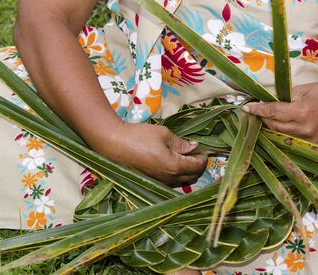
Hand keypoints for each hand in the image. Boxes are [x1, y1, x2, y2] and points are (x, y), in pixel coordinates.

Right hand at [90, 122, 207, 184]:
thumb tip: (194, 147)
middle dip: (198, 165)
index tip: (204, 148)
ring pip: (183, 181)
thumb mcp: (164, 134)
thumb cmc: (139, 136)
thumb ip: (181, 143)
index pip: (198, 166)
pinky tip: (173, 162)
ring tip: (185, 156)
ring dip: (189, 171)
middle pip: (193, 177)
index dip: (203, 157)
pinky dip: (177, 174)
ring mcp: (160, 183)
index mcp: (174, 166)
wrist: (113, 144)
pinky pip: (171, 182)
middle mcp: (169, 179)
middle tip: (197, 152)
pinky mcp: (152, 182)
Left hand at [243, 82, 317, 144]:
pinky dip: (282, 137)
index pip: (273, 112)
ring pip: (280, 137)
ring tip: (265, 121)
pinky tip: (277, 130)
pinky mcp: (313, 147)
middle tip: (255, 112)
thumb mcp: (303, 89)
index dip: (258, 110)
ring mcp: (310, 141)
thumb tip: (264, 103)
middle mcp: (305, 130)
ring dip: (270, 129)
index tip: (246, 107)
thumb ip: (283, 98)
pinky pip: (291, 144)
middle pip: (273, 127)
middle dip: (262, 119)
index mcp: (303, 112)